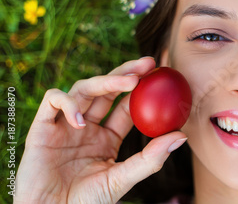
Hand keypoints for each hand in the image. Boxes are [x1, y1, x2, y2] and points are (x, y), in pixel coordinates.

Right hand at [15, 57, 187, 202]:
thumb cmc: (85, 203)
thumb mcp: (121, 180)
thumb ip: (150, 159)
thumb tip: (182, 135)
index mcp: (107, 137)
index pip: (126, 106)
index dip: (142, 89)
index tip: (161, 76)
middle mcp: (87, 127)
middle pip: (106, 90)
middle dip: (126, 72)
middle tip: (148, 63)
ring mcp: (65, 125)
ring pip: (83, 89)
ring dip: (105, 82)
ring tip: (129, 83)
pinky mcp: (42, 128)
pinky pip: (53, 101)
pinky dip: (67, 103)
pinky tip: (81, 120)